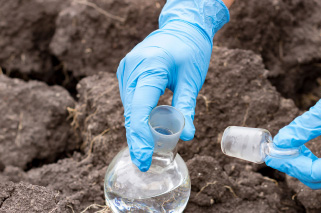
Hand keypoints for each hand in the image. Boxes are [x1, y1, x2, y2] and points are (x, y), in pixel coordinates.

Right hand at [117, 0, 228, 170]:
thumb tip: (188, 135)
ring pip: (129, 106)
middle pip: (131, 112)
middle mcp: (131, 68)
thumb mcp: (192, 79)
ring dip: (136, 127)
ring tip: (148, 148)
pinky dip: (137, 113)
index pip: (140, 110)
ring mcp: (126, 69)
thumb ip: (187, 107)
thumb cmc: (191, 50)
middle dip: (137, 138)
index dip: (140, 138)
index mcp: (149, 68)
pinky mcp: (127, 71)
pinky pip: (130, 98)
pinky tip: (146, 127)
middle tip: (145, 162)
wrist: (182, 27)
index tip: (143, 159)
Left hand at [266, 32, 320, 188]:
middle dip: (295, 167)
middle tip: (275, 153)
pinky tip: (299, 146)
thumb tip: (280, 142)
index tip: (272, 154)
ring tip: (285, 148)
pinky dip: (312, 160)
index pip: (315, 172)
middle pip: (318, 179)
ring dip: (302, 164)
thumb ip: (303, 128)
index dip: (291, 165)